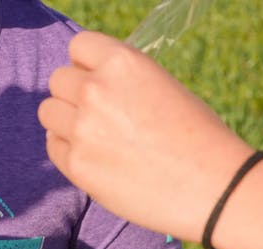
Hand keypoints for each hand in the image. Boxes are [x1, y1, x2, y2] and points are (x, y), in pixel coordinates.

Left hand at [38, 30, 252, 241]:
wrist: (213, 187)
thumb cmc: (198, 137)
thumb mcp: (163, 86)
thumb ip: (122, 80)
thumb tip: (91, 81)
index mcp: (122, 63)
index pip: (79, 47)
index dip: (88, 64)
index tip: (99, 80)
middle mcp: (96, 90)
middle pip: (58, 79)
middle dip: (75, 93)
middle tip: (100, 115)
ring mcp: (82, 129)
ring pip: (48, 111)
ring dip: (65, 120)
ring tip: (94, 136)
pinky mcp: (77, 165)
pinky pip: (53, 146)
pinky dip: (67, 149)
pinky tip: (94, 157)